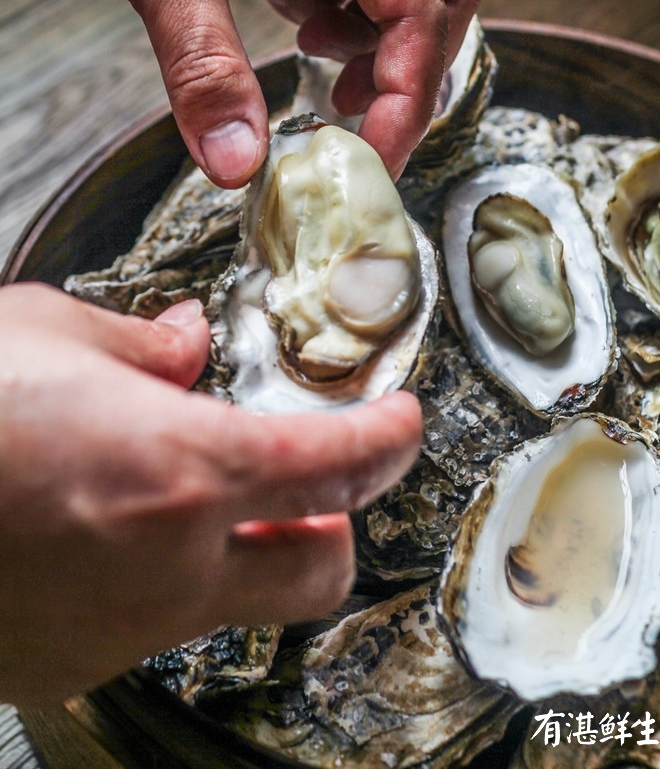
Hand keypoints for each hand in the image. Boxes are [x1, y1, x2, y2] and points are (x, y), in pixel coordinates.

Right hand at [0, 284, 420, 705]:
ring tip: (201, 501)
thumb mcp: (46, 335)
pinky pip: (154, 625)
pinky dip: (164, 580)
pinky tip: (112, 534)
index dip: (390, 437)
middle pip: (320, 568)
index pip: (342, 464)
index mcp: (180, 467)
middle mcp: (169, 565)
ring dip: (248, 551)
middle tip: (312, 479)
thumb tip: (184, 343)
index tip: (401, 420)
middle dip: (335, 522)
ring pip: (239, 605)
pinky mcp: (70, 662)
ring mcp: (122, 627)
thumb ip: (139, 345)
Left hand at [13, 0, 477, 182]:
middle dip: (405, 70)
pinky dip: (333, 13)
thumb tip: (238, 164)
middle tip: (351, 120)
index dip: (407, 96)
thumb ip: (204, 68)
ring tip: (302, 47)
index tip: (376, 159)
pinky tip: (275, 4)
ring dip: (368, 41)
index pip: (420, 7)